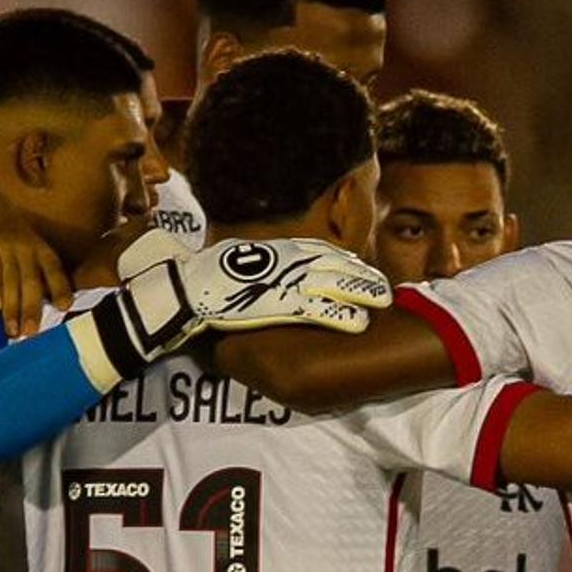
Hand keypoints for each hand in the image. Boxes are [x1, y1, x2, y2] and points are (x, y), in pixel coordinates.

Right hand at [0, 181, 70, 327]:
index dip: (60, 287)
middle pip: (31, 282)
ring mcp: (5, 248)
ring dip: (12, 307)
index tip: (65, 307)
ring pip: (11, 280)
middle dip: (32, 309)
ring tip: (12, 330)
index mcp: (41, 250)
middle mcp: (26, 249)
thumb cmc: (12, 234)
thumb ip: (40, 273)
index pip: (54, 270)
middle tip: (32, 333)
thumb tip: (51, 307)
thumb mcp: (31, 246)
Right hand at [103, 232, 394, 369]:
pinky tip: (360, 323)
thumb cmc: (206, 275)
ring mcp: (286, 281)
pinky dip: (343, 315)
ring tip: (384, 301)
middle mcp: (287, 260)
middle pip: (337, 265)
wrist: (187, 288)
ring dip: (363, 291)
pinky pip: (320, 310)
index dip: (344, 262)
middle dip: (362, 276)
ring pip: (337, 284)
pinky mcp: (281, 304)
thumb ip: (258, 262)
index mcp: (277, 248)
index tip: (360, 268)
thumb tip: (260, 267)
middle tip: (384, 288)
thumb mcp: (237, 258)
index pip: (320, 251)